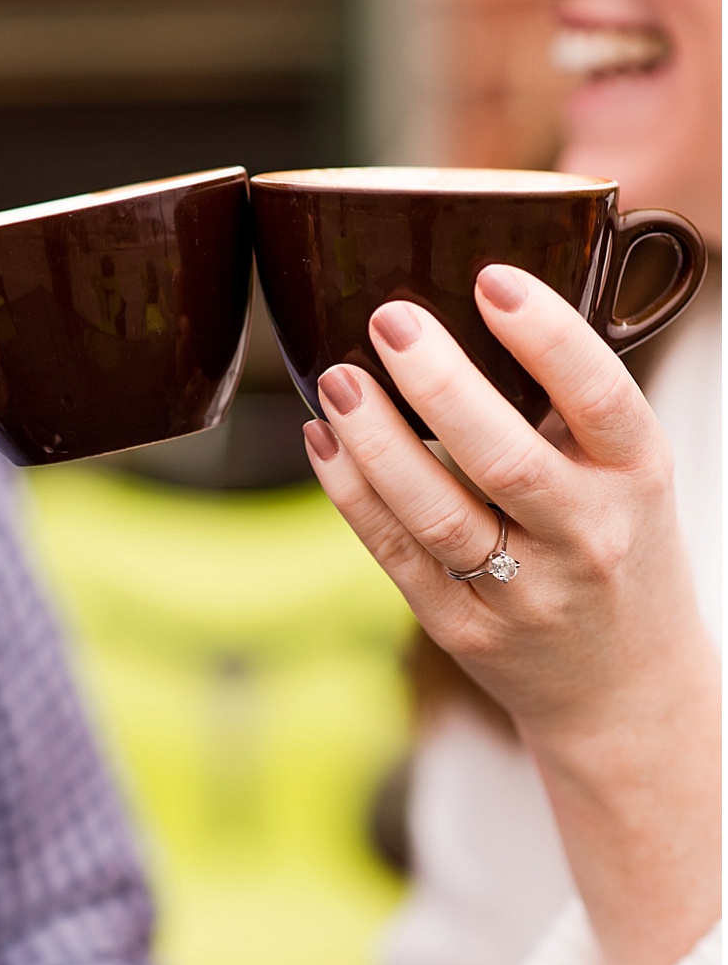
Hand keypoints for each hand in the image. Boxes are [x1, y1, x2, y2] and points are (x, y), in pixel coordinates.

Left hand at [304, 265, 718, 964]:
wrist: (624, 687)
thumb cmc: (614, 544)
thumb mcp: (626, 473)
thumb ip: (566, 408)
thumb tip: (466, 297)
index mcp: (639, 477)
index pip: (602, 399)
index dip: (548, 336)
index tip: (490, 278)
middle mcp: (587, 535)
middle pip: (505, 460)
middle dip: (440, 386)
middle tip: (388, 319)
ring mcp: (522, 593)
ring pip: (437, 515)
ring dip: (378, 444)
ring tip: (337, 380)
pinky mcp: (461, 628)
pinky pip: (396, 553)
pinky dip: (352, 494)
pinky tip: (324, 441)